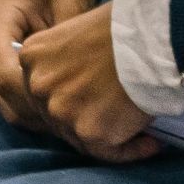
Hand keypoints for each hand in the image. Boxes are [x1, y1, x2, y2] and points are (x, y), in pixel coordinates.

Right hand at [0, 0, 96, 130]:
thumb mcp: (69, 2)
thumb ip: (71, 46)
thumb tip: (89, 89)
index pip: (8, 78)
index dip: (43, 102)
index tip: (82, 111)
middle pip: (4, 95)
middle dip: (45, 114)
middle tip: (89, 126)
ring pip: (4, 101)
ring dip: (40, 115)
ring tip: (80, 120)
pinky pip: (7, 95)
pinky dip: (34, 107)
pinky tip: (65, 107)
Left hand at [16, 2, 161, 162]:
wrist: (146, 41)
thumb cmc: (121, 31)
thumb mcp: (75, 34)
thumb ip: (67, 62)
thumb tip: (83, 86)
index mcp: (30, 57)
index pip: (44, 90)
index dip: (70, 99)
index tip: (96, 101)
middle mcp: (38, 85)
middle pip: (57, 115)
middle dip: (85, 120)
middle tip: (118, 121)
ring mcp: (60, 110)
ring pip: (80, 137)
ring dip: (110, 138)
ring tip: (143, 135)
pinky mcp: (87, 131)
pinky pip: (109, 152)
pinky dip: (132, 150)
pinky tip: (152, 144)